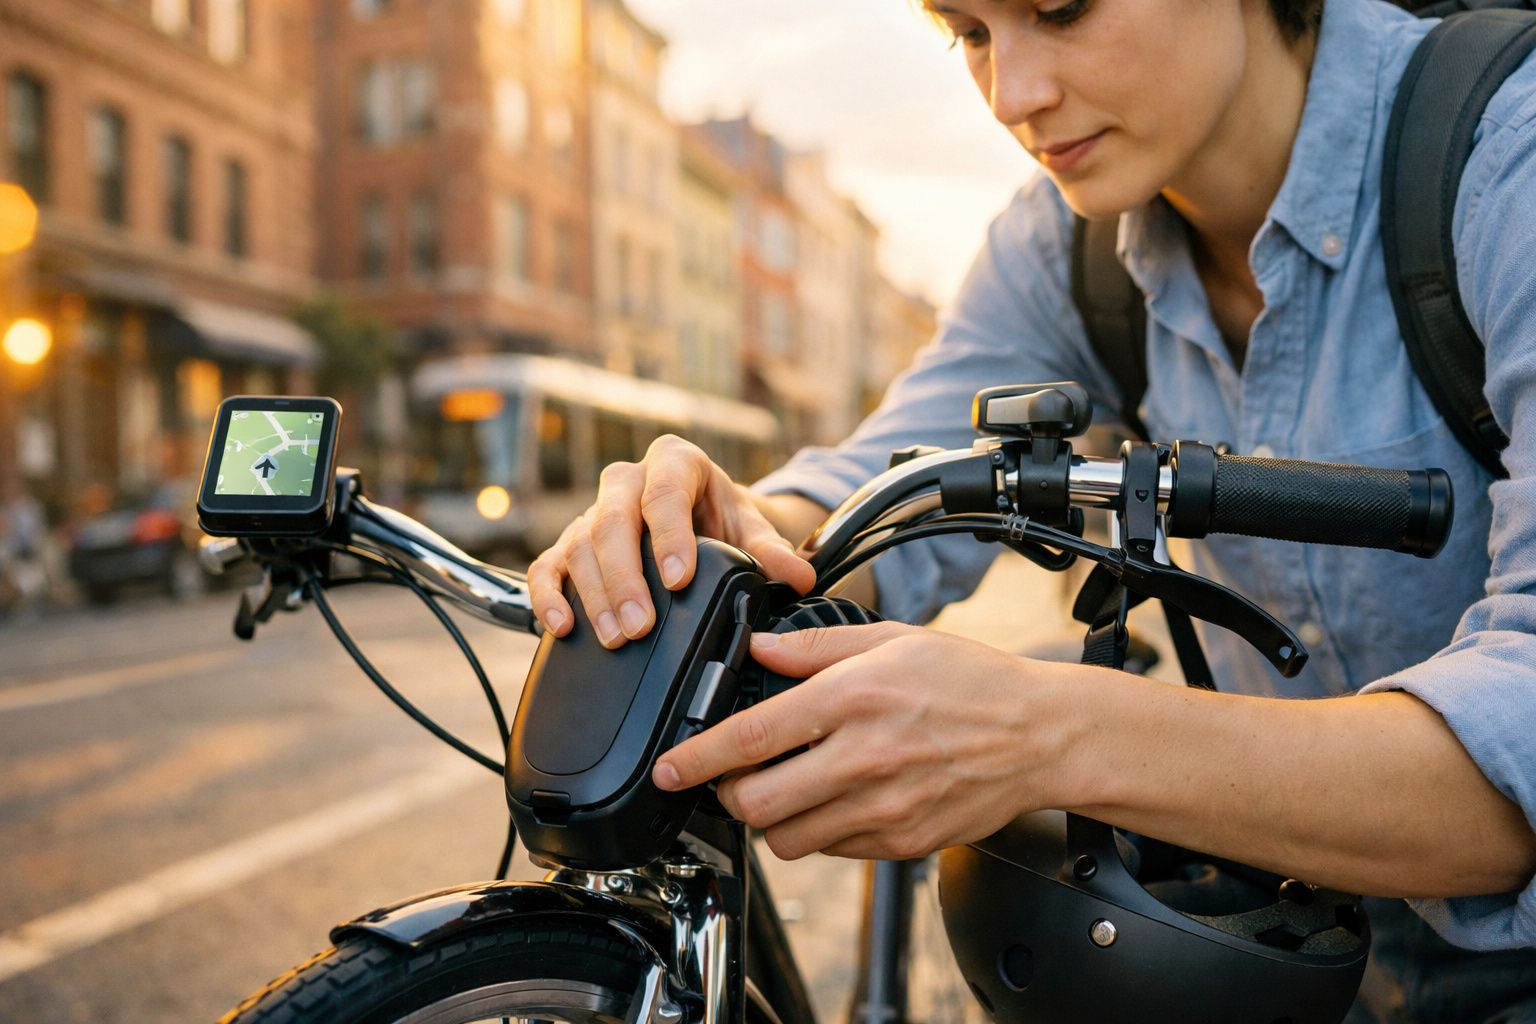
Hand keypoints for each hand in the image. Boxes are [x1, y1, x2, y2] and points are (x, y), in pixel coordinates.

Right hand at [527, 435, 814, 648]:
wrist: (700, 515)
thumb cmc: (723, 518)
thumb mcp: (751, 528)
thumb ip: (772, 551)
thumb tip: (798, 577)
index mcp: (674, 462)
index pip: (664, 494)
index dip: (669, 538)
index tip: (679, 580)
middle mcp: (627, 480)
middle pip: (612, 522)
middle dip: (625, 578)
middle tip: (641, 626)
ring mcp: (594, 510)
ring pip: (580, 546)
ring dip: (594, 596)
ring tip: (616, 638)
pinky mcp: (572, 541)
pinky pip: (549, 564)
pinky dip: (551, 595)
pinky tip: (562, 626)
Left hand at [654, 623, 1088, 860]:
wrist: (1039, 734)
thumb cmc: (971, 681)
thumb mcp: (890, 640)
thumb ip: (814, 649)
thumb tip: (758, 649)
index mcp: (854, 699)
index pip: (752, 737)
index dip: (698, 758)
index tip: (669, 769)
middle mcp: (865, 758)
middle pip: (758, 804)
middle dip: (729, 796)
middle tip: (733, 778)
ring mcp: (884, 808)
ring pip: (789, 839)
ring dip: (772, 819)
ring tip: (787, 788)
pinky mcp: (901, 842)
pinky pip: (832, 851)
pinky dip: (819, 832)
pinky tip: (835, 799)